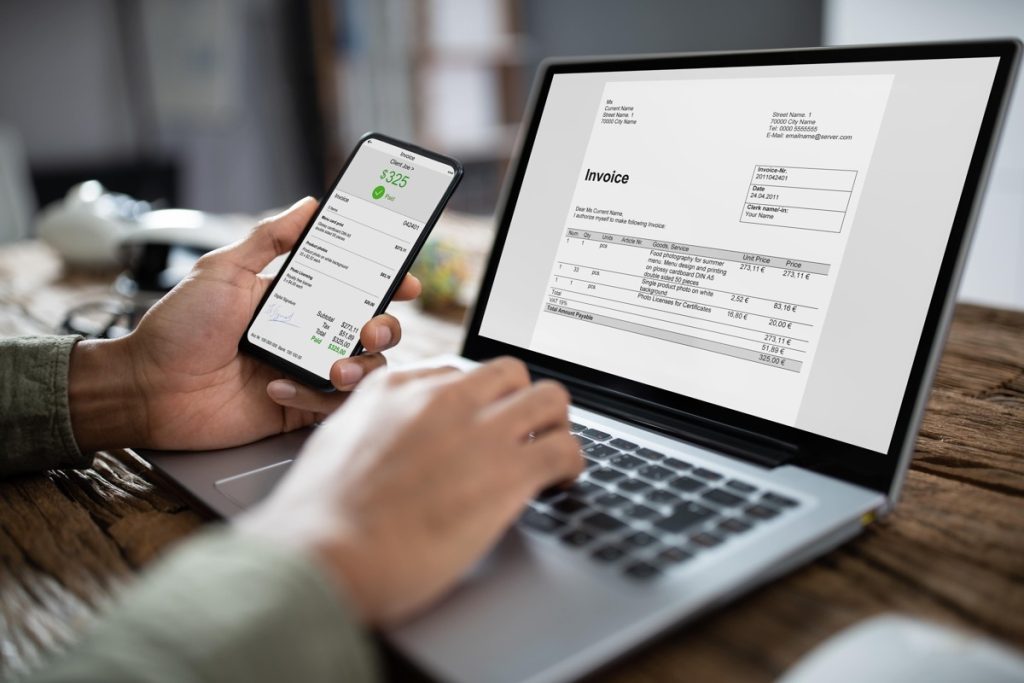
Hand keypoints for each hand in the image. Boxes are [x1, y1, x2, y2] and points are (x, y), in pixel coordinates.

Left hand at [68, 198, 420, 451]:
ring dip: (359, 367)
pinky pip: (334, 406)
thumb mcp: (222, 271)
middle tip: (369, 327)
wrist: (148, 389)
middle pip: (372, 328)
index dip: (386, 283)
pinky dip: (315, 398)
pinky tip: (277, 388)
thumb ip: (269, 238)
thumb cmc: (177, 328)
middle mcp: (306, 333)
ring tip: (332, 368)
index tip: (406, 281)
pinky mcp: (298, 406)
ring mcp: (304, 370)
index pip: (354, 286)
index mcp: (294, 298)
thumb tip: (308, 204)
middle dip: (385, 327)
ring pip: (364, 369)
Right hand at [237, 357, 582, 624]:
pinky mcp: (509, 473)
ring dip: (555, 425)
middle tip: (522, 435)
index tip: (482, 424)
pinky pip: (567, 449)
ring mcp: (480, 432)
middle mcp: (443, 400)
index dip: (478, 403)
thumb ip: (369, 427)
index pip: (460, 375)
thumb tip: (389, 435)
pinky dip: (571, 464)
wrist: (326, 556)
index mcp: (396, 390)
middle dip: (522, 402)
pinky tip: (559, 482)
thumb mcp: (333, 445)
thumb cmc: (320, 519)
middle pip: (512, 373)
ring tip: (548, 454)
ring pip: (551, 399)